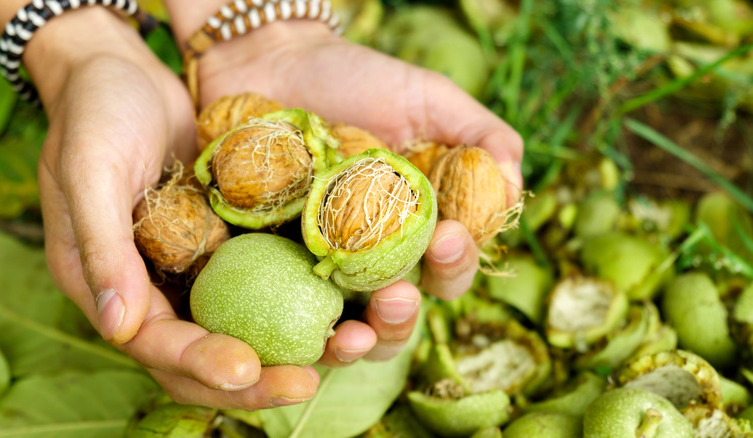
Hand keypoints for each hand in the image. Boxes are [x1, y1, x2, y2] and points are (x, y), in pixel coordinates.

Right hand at [31, 8, 318, 409]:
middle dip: (256, 379)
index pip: (157, 345)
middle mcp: (157, 290)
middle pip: (208, 353)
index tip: (246, 369)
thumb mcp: (89, 170)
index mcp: (112, 286)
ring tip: (344, 345)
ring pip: (245, 327)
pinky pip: (267, 279)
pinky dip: (300, 295)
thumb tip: (120, 329)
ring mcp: (198, 269)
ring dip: (291, 347)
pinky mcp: (231, 243)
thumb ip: (101, 246)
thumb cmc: (95, 113)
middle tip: (308, 381)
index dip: (199, 364)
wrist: (125, 73)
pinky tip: (345, 298)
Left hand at [193, 21, 523, 364]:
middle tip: (397, 297)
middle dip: (402, 318)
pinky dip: (293, 327)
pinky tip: (296, 321)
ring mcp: (318, 265)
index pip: (448, 267)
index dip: (455, 263)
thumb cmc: (356, 79)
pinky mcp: (267, 265)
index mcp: (418, 227)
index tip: (448, 236)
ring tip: (352, 334)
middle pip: (397, 313)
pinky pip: (280, 310)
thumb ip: (482, 137)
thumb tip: (513, 191)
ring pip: (343, 327)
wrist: (272, 61)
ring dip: (356, 341)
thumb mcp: (428, 98)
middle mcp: (372, 256)